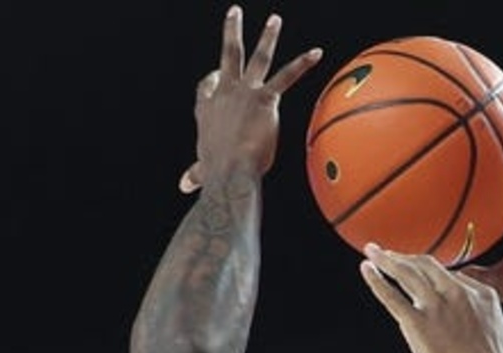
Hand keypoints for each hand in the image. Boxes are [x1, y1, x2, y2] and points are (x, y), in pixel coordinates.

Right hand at [179, 8, 322, 193]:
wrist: (229, 172)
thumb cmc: (217, 174)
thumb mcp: (202, 170)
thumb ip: (196, 173)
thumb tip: (185, 186)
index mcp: (207, 109)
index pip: (207, 86)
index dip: (212, 80)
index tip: (215, 76)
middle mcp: (224, 93)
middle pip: (228, 56)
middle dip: (231, 31)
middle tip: (235, 12)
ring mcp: (245, 93)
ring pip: (258, 57)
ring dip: (268, 37)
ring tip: (275, 20)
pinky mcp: (265, 99)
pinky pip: (287, 76)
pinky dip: (303, 64)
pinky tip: (317, 53)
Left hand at [358, 246, 502, 352]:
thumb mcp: (496, 329)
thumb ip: (479, 313)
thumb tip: (465, 310)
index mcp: (480, 293)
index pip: (449, 275)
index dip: (429, 272)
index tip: (416, 274)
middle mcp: (456, 292)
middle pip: (426, 265)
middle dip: (405, 257)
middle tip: (388, 254)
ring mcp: (435, 306)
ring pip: (406, 273)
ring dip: (386, 259)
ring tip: (372, 250)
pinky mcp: (416, 323)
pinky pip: (391, 296)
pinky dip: (375, 280)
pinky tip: (366, 267)